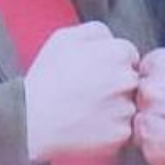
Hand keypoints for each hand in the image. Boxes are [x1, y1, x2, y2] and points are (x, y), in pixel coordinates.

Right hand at [23, 21, 140, 162]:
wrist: (32, 119)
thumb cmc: (45, 78)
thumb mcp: (63, 38)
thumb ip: (95, 31)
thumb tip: (111, 38)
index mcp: (116, 53)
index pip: (129, 55)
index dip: (111, 63)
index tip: (95, 73)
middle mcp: (126, 79)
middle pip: (132, 80)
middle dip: (116, 84)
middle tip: (90, 93)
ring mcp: (125, 108)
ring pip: (129, 105)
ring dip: (115, 108)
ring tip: (86, 111)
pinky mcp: (121, 133)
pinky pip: (123, 129)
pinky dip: (110, 129)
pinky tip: (88, 126)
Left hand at [134, 46, 164, 164]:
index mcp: (159, 64)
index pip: (144, 75)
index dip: (160, 87)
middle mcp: (149, 91)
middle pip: (140, 100)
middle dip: (156, 107)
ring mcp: (150, 121)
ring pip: (142, 126)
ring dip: (158, 129)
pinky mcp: (154, 149)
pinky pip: (150, 150)